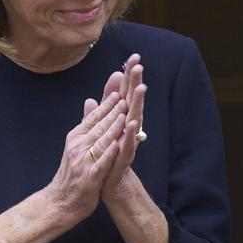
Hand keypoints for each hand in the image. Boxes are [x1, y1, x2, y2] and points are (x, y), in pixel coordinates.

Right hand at [48, 81, 131, 225]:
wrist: (61, 201)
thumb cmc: (73, 172)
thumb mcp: (78, 144)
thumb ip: (87, 123)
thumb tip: (91, 100)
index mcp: (76, 137)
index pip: (93, 117)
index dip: (107, 105)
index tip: (119, 92)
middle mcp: (78, 146)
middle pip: (99, 126)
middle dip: (113, 112)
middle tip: (126, 97)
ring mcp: (83, 161)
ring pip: (101, 142)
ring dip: (113, 128)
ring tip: (125, 115)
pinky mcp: (90, 177)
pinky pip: (101, 163)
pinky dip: (109, 153)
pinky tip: (118, 144)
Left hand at [95, 54, 145, 197]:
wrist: (107, 186)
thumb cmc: (106, 158)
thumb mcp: (102, 129)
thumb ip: (103, 110)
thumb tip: (102, 92)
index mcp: (121, 121)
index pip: (125, 94)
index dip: (129, 76)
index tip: (133, 57)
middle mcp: (127, 130)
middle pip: (132, 102)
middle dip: (135, 83)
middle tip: (140, 64)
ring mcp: (127, 143)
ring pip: (133, 120)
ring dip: (137, 104)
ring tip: (141, 87)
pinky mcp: (123, 159)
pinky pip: (127, 144)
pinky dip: (130, 134)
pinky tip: (131, 123)